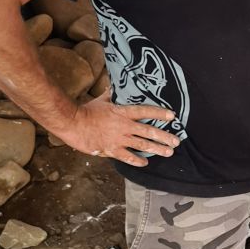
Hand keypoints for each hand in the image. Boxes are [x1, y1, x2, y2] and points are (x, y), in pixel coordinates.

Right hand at [59, 91, 182, 167]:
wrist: (73, 123)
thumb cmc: (86, 111)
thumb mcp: (102, 100)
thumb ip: (112, 95)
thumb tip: (116, 85)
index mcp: (123, 112)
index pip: (145, 111)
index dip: (160, 113)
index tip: (172, 116)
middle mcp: (124, 126)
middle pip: (149, 131)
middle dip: (165, 136)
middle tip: (177, 141)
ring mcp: (119, 139)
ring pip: (142, 145)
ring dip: (157, 149)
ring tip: (169, 152)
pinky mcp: (112, 149)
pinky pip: (128, 157)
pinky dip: (138, 160)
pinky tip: (145, 163)